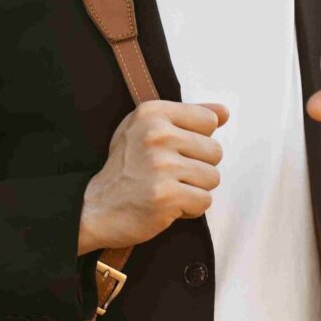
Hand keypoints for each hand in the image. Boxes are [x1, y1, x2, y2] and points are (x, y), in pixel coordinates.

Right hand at [78, 101, 227, 253]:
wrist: (96, 208)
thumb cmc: (126, 168)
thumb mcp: (147, 129)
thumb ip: (188, 116)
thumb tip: (224, 111)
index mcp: (152, 113)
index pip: (208, 120)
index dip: (197, 139)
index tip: (174, 149)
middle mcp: (156, 135)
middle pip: (215, 151)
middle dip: (198, 167)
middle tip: (169, 173)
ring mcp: (161, 166)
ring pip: (213, 177)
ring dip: (195, 188)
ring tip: (168, 188)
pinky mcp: (166, 196)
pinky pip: (204, 201)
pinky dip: (190, 208)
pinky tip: (168, 204)